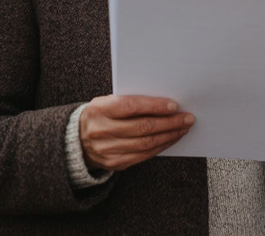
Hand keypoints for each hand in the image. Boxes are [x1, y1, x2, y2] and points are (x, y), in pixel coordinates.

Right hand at [78, 95, 194, 171]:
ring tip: (183, 128)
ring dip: (169, 135)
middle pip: (142, 127)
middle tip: (187, 118)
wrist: (78, 139)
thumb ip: (130, 100)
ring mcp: (108, 150)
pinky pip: (143, 155)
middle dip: (169, 122)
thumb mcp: (107, 102)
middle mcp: (102, 131)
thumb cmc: (101, 115)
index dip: (154, 106)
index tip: (174, 105)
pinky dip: (161, 146)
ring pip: (146, 144)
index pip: (131, 106)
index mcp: (100, 110)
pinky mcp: (115, 164)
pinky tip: (171, 139)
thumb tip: (164, 102)